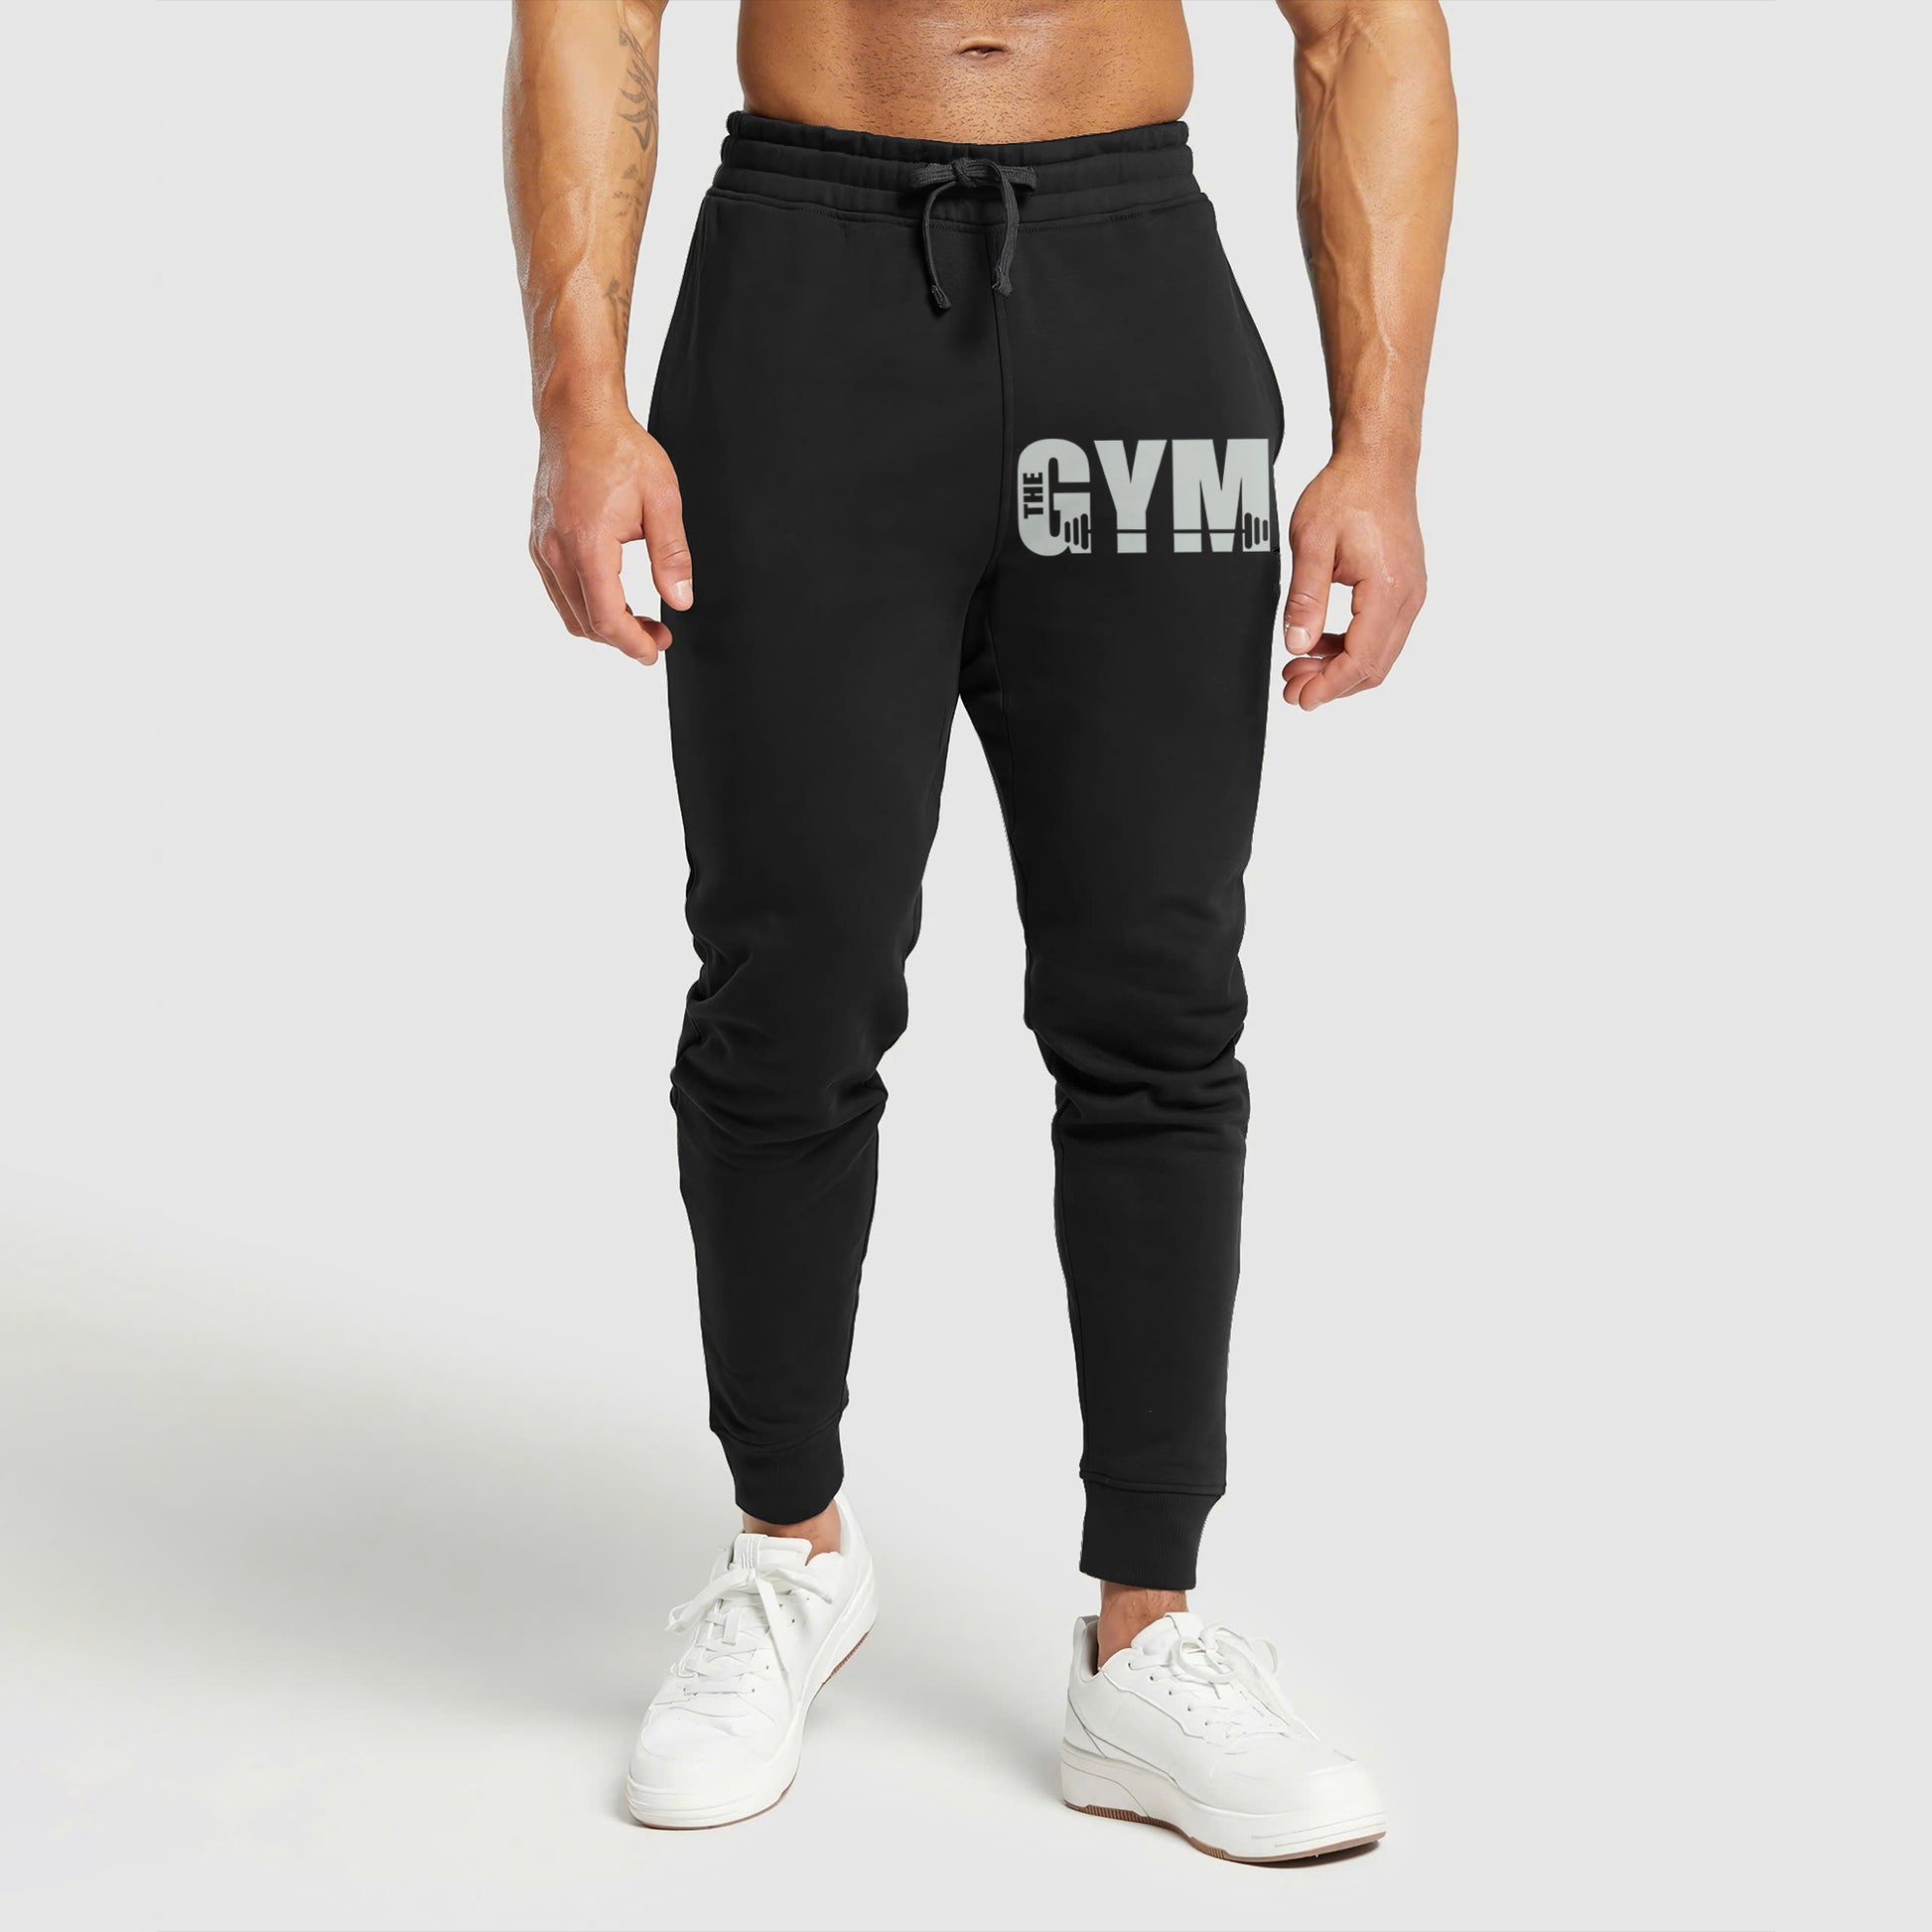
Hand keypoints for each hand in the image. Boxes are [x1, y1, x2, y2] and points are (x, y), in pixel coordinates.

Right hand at [530, 408, 690, 664]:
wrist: (578, 416)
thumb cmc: (619, 449)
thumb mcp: (663, 500)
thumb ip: (672, 556)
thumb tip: (680, 601)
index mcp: (587, 544)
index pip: (606, 619)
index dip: (633, 644)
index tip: (656, 649)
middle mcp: (556, 551)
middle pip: (586, 623)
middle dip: (624, 639)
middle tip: (658, 634)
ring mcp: (542, 548)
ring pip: (570, 613)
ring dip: (604, 625)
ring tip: (640, 620)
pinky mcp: (539, 542)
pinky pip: (559, 592)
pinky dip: (587, 606)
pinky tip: (615, 595)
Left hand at [1280, 458, 1425, 709]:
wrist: (1378, 462)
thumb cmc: (1348, 492)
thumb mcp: (1311, 543)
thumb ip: (1304, 599)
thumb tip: (1297, 645)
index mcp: (1388, 589)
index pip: (1361, 659)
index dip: (1328, 686)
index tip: (1300, 698)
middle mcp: (1408, 597)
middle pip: (1373, 666)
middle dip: (1332, 684)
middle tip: (1292, 688)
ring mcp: (1410, 594)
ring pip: (1379, 654)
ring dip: (1340, 668)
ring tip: (1299, 667)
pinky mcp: (1404, 589)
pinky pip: (1381, 634)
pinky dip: (1351, 648)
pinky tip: (1320, 643)